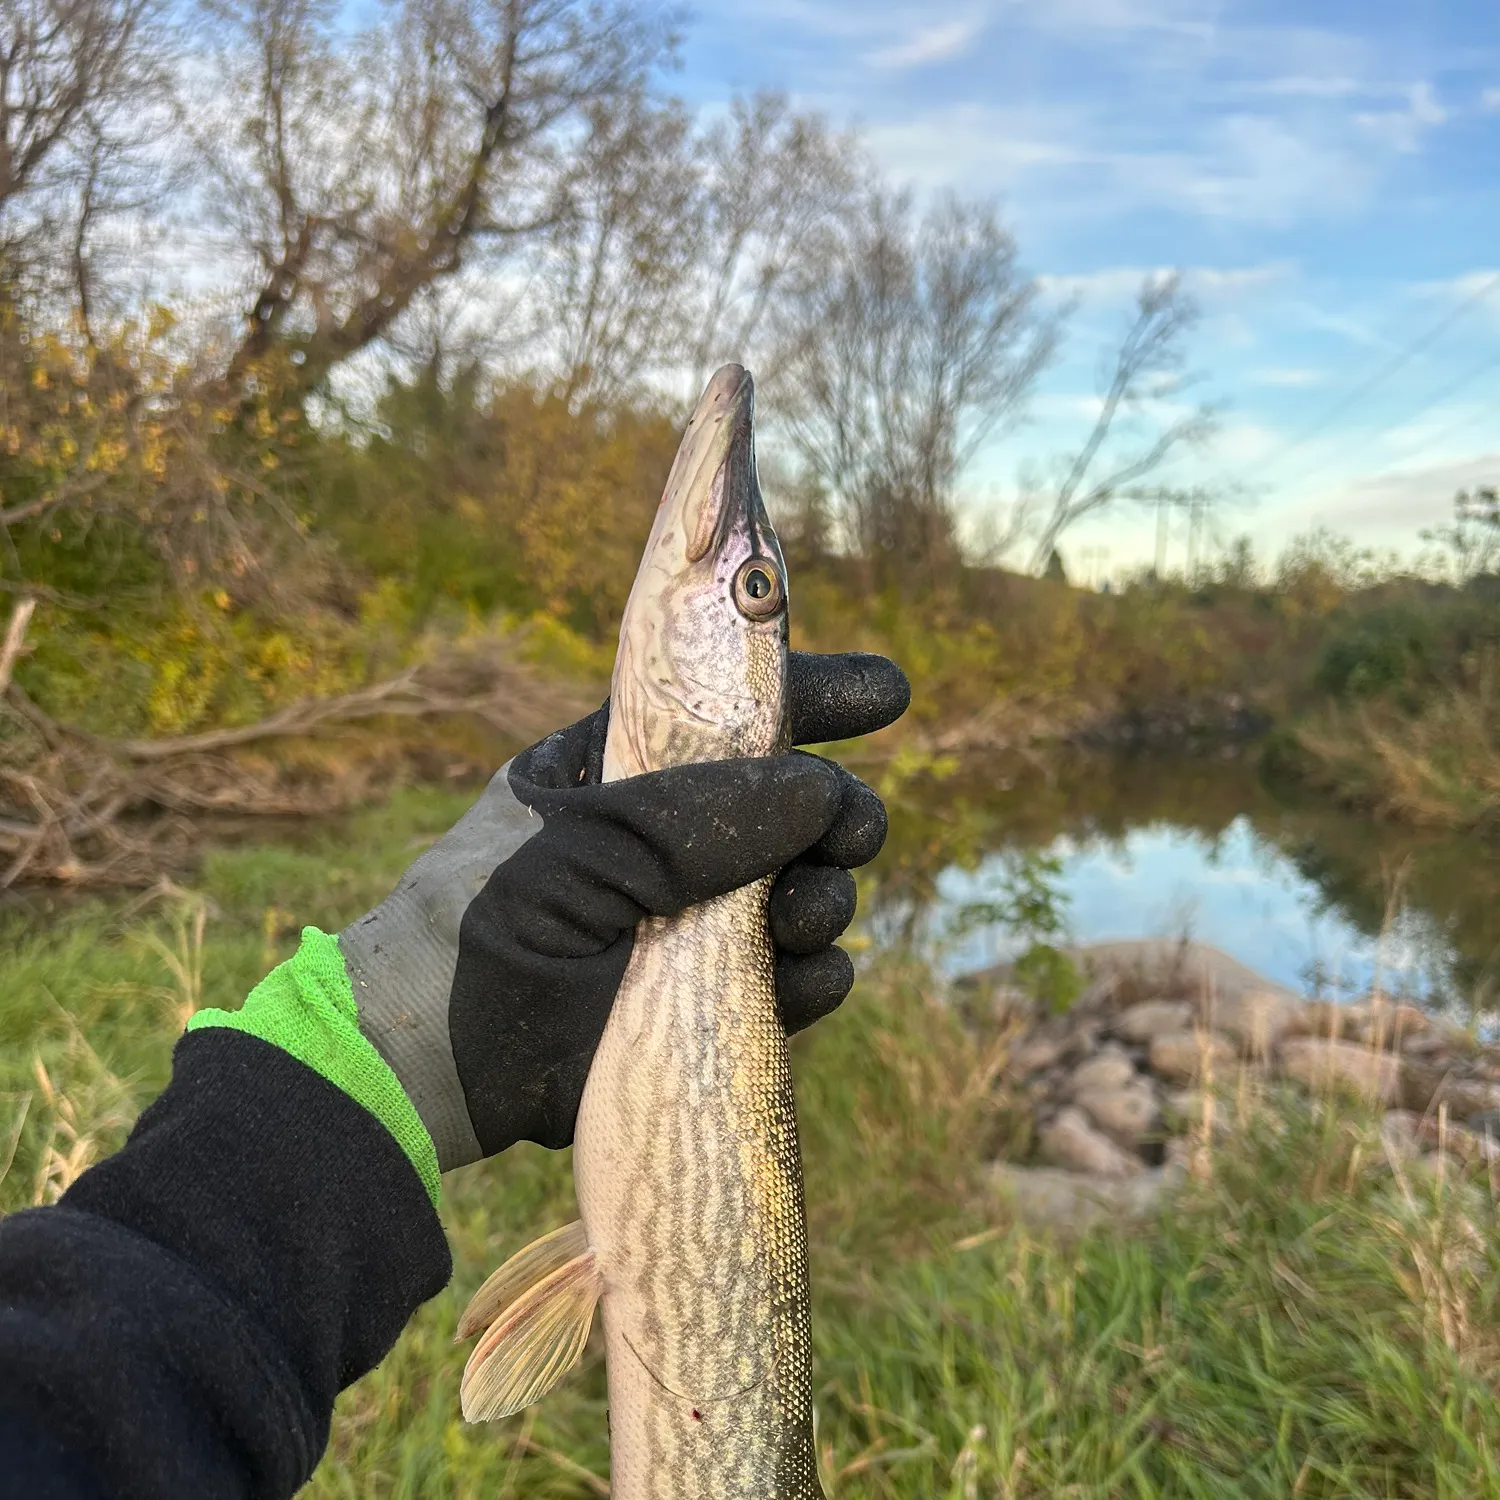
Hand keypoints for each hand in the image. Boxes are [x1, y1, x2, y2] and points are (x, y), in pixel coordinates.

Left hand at [341, 651, 908, 1170]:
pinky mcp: (714, 1000)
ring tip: (800, 919)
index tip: (885, 696)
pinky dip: (816, 977)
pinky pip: (799, 979)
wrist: (437, 1055)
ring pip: (808, 894)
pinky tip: (806, 975)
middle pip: (797, 808)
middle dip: (839, 816)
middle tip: (851, 833)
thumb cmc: (491, 914)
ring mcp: (698, 922)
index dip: (813, 697)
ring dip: (826, 900)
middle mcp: (676, 840)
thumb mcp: (591, 840)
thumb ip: (709, 811)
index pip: (735, 714)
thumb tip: (827, 793)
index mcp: (633, 768)